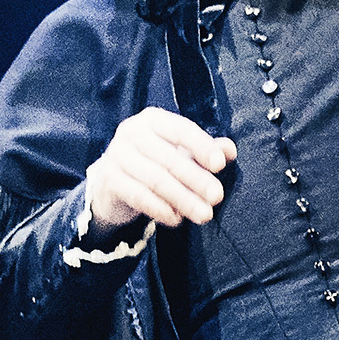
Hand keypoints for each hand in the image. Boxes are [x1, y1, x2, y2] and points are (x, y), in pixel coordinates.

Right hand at [83, 109, 235, 233]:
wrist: (112, 183)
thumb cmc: (152, 163)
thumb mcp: (179, 153)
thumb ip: (205, 150)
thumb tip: (229, 150)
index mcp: (153, 120)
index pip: (181, 129)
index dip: (202, 146)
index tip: (220, 164)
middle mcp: (131, 132)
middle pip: (170, 158)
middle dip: (196, 179)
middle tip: (217, 197)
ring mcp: (117, 155)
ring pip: (156, 180)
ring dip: (183, 199)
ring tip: (204, 214)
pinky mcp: (109, 179)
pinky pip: (139, 196)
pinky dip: (161, 209)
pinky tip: (177, 219)